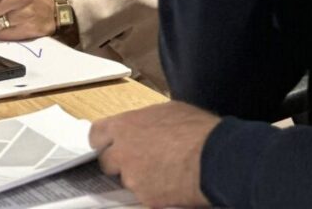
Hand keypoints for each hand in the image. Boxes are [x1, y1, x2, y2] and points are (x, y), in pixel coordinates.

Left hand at [90, 101, 218, 207]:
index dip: (103, 140)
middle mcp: (122, 153)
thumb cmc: (196, 130)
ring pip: (128, 180)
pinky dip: (155, 191)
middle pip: (107, 162)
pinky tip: (172, 182)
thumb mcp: (167, 111)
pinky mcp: (146, 199)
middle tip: (140, 158)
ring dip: (140, 176)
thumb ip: (145, 120)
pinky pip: (145, 196)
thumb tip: (144, 125)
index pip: (95, 135)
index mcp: (124, 126)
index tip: (109, 143)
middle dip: (120, 161)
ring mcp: (133, 179)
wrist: (215, 158)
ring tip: (164, 169)